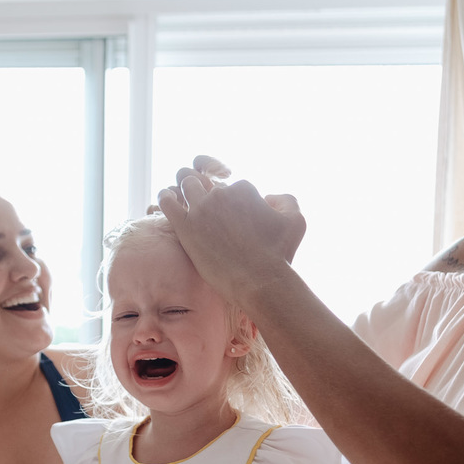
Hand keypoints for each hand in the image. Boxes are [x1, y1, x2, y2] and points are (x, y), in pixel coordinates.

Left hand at [157, 169, 305, 303]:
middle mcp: (221, 194)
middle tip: (206, 210)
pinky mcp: (186, 227)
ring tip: (185, 203)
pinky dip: (166, 198)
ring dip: (186, 191)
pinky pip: (167, 202)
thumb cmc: (280, 254)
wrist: (260, 281)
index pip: (230, 186)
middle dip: (205, 192)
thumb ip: (287, 200)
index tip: (232, 219)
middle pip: (205, 183)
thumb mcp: (297, 221)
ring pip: (186, 186)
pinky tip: (167, 200)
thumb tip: (268, 197)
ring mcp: (202, 209)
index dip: (231, 202)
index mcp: (243, 189)